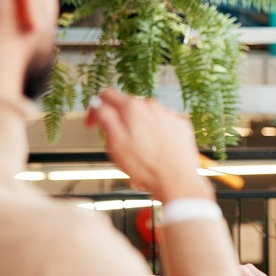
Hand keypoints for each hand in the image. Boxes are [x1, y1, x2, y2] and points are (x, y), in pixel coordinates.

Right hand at [84, 89, 212, 201]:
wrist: (176, 180)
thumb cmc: (145, 166)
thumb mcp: (114, 143)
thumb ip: (104, 118)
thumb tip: (98, 105)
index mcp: (131, 108)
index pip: (105, 96)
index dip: (95, 110)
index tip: (94, 124)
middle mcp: (152, 105)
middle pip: (127, 106)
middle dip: (119, 121)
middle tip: (119, 143)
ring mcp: (168, 114)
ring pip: (147, 115)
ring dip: (139, 127)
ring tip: (141, 150)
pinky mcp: (181, 124)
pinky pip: (164, 123)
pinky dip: (157, 132)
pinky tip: (157, 148)